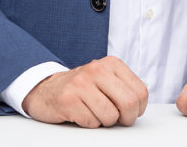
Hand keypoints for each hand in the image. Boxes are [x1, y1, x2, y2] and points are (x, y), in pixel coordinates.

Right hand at [22, 56, 147, 127]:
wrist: (46, 89)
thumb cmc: (81, 87)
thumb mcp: (106, 79)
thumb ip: (123, 88)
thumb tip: (139, 107)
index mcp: (112, 64)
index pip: (140, 91)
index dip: (139, 108)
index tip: (131, 112)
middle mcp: (97, 70)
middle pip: (128, 103)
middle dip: (126, 118)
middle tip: (119, 120)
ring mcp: (81, 84)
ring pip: (110, 116)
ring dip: (105, 122)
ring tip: (95, 112)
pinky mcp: (68, 100)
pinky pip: (91, 122)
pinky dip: (90, 123)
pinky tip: (82, 113)